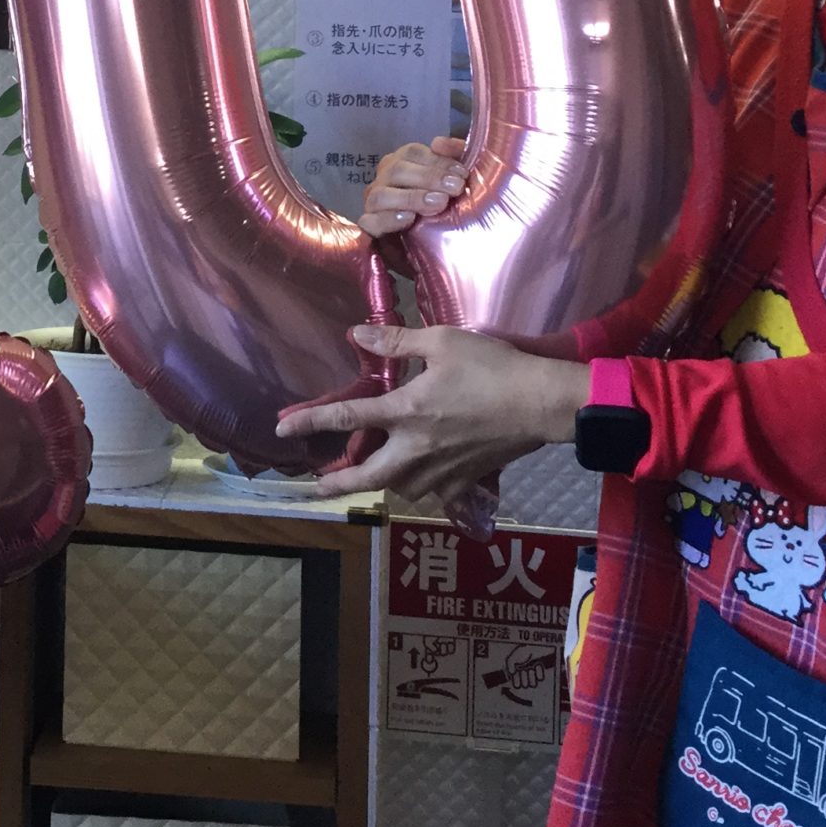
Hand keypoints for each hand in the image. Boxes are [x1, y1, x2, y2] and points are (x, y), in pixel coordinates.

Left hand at [275, 325, 586, 509]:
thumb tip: (358, 334)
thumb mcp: (443, 342)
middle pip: (366, 474)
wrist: (543, 404)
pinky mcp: (464, 482)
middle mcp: (417, 448)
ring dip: (381, 480)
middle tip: (316, 486)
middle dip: (336, 483)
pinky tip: (417, 478)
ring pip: (398, 486)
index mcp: (407, 411)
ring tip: (372, 471)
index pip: (348, 417)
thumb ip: (397, 342)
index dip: (310, 422)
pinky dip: (417, 487)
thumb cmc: (494, 368)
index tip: (282, 429)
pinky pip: (429, 492)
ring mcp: (440, 471)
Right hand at [360, 138, 469, 238]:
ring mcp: (372, 204)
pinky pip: (370, 221)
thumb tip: (439, 142)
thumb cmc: (439, 210)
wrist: (427, 250)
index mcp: (401, 163)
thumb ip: (452, 158)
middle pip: (398, 170)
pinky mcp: (368, 228)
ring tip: (439, 204)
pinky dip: (389, 218)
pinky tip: (409, 218)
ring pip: (382, 194)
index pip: (413, 152)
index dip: (438, 160)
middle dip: (429, 178)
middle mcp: (383, 180)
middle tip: (455, 188)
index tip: (462, 174)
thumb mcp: (450, 183)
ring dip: (412, 197)